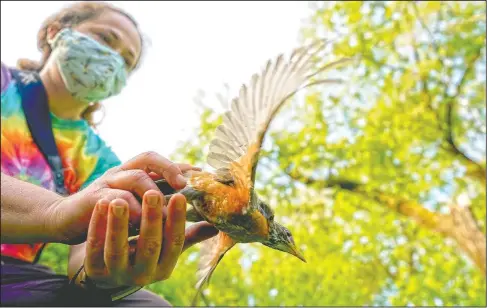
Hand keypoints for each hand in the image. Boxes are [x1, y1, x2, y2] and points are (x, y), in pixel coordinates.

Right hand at [49, 151, 199, 243]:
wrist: (65, 219)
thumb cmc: (107, 215)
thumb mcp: (134, 208)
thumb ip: (158, 207)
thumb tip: (190, 211)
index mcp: (134, 174)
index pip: (160, 162)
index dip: (180, 165)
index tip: (201, 173)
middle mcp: (122, 172)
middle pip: (148, 158)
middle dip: (170, 168)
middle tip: (184, 185)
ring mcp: (107, 183)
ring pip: (135, 177)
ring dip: (153, 192)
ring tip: (166, 209)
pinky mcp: (93, 198)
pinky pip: (115, 198)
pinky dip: (130, 209)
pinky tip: (140, 221)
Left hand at [81, 190, 216, 286]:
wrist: (108, 270)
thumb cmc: (143, 251)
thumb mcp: (166, 248)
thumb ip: (189, 236)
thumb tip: (217, 224)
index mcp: (164, 267)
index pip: (175, 243)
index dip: (177, 219)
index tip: (180, 195)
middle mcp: (143, 274)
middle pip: (150, 246)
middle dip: (152, 219)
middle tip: (153, 193)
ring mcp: (117, 273)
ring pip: (118, 249)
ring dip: (119, 224)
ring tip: (120, 199)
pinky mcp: (93, 270)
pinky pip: (94, 247)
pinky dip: (98, 225)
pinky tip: (101, 204)